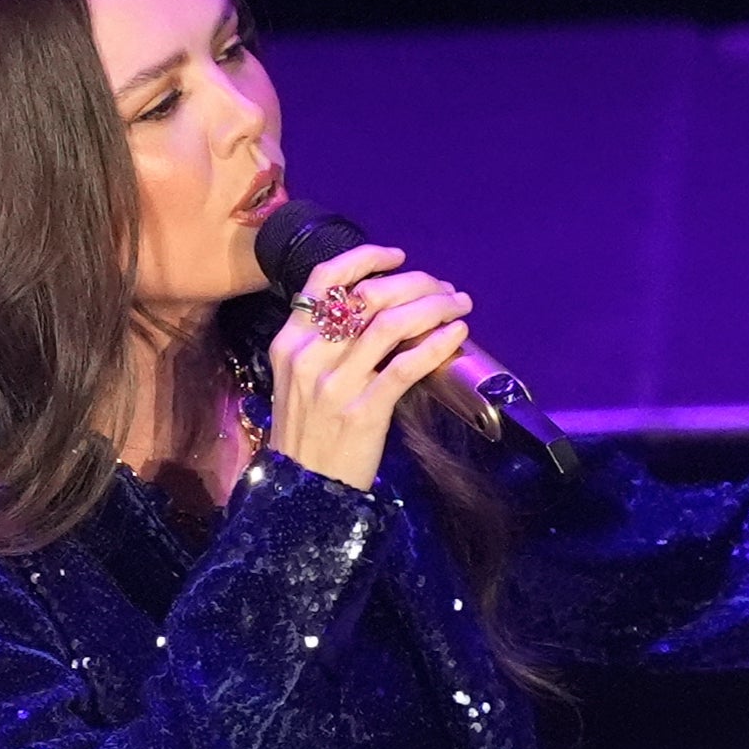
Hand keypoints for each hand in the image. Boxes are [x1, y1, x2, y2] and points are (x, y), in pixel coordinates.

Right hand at [264, 243, 470, 491]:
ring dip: (435, 306)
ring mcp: (336, 385)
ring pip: (392, 323)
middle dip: (416, 282)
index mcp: (289, 342)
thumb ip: (324, 342)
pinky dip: (437, 343)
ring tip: (458, 305)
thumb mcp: (298, 379)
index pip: (325, 279)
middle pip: (368, 295)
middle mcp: (309, 357)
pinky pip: (407, 365)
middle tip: (443, 287)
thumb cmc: (307, 433)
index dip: (366, 258)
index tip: (398, 257)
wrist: (303, 492)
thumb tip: (379, 307)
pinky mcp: (364, 411)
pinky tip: (456, 335)